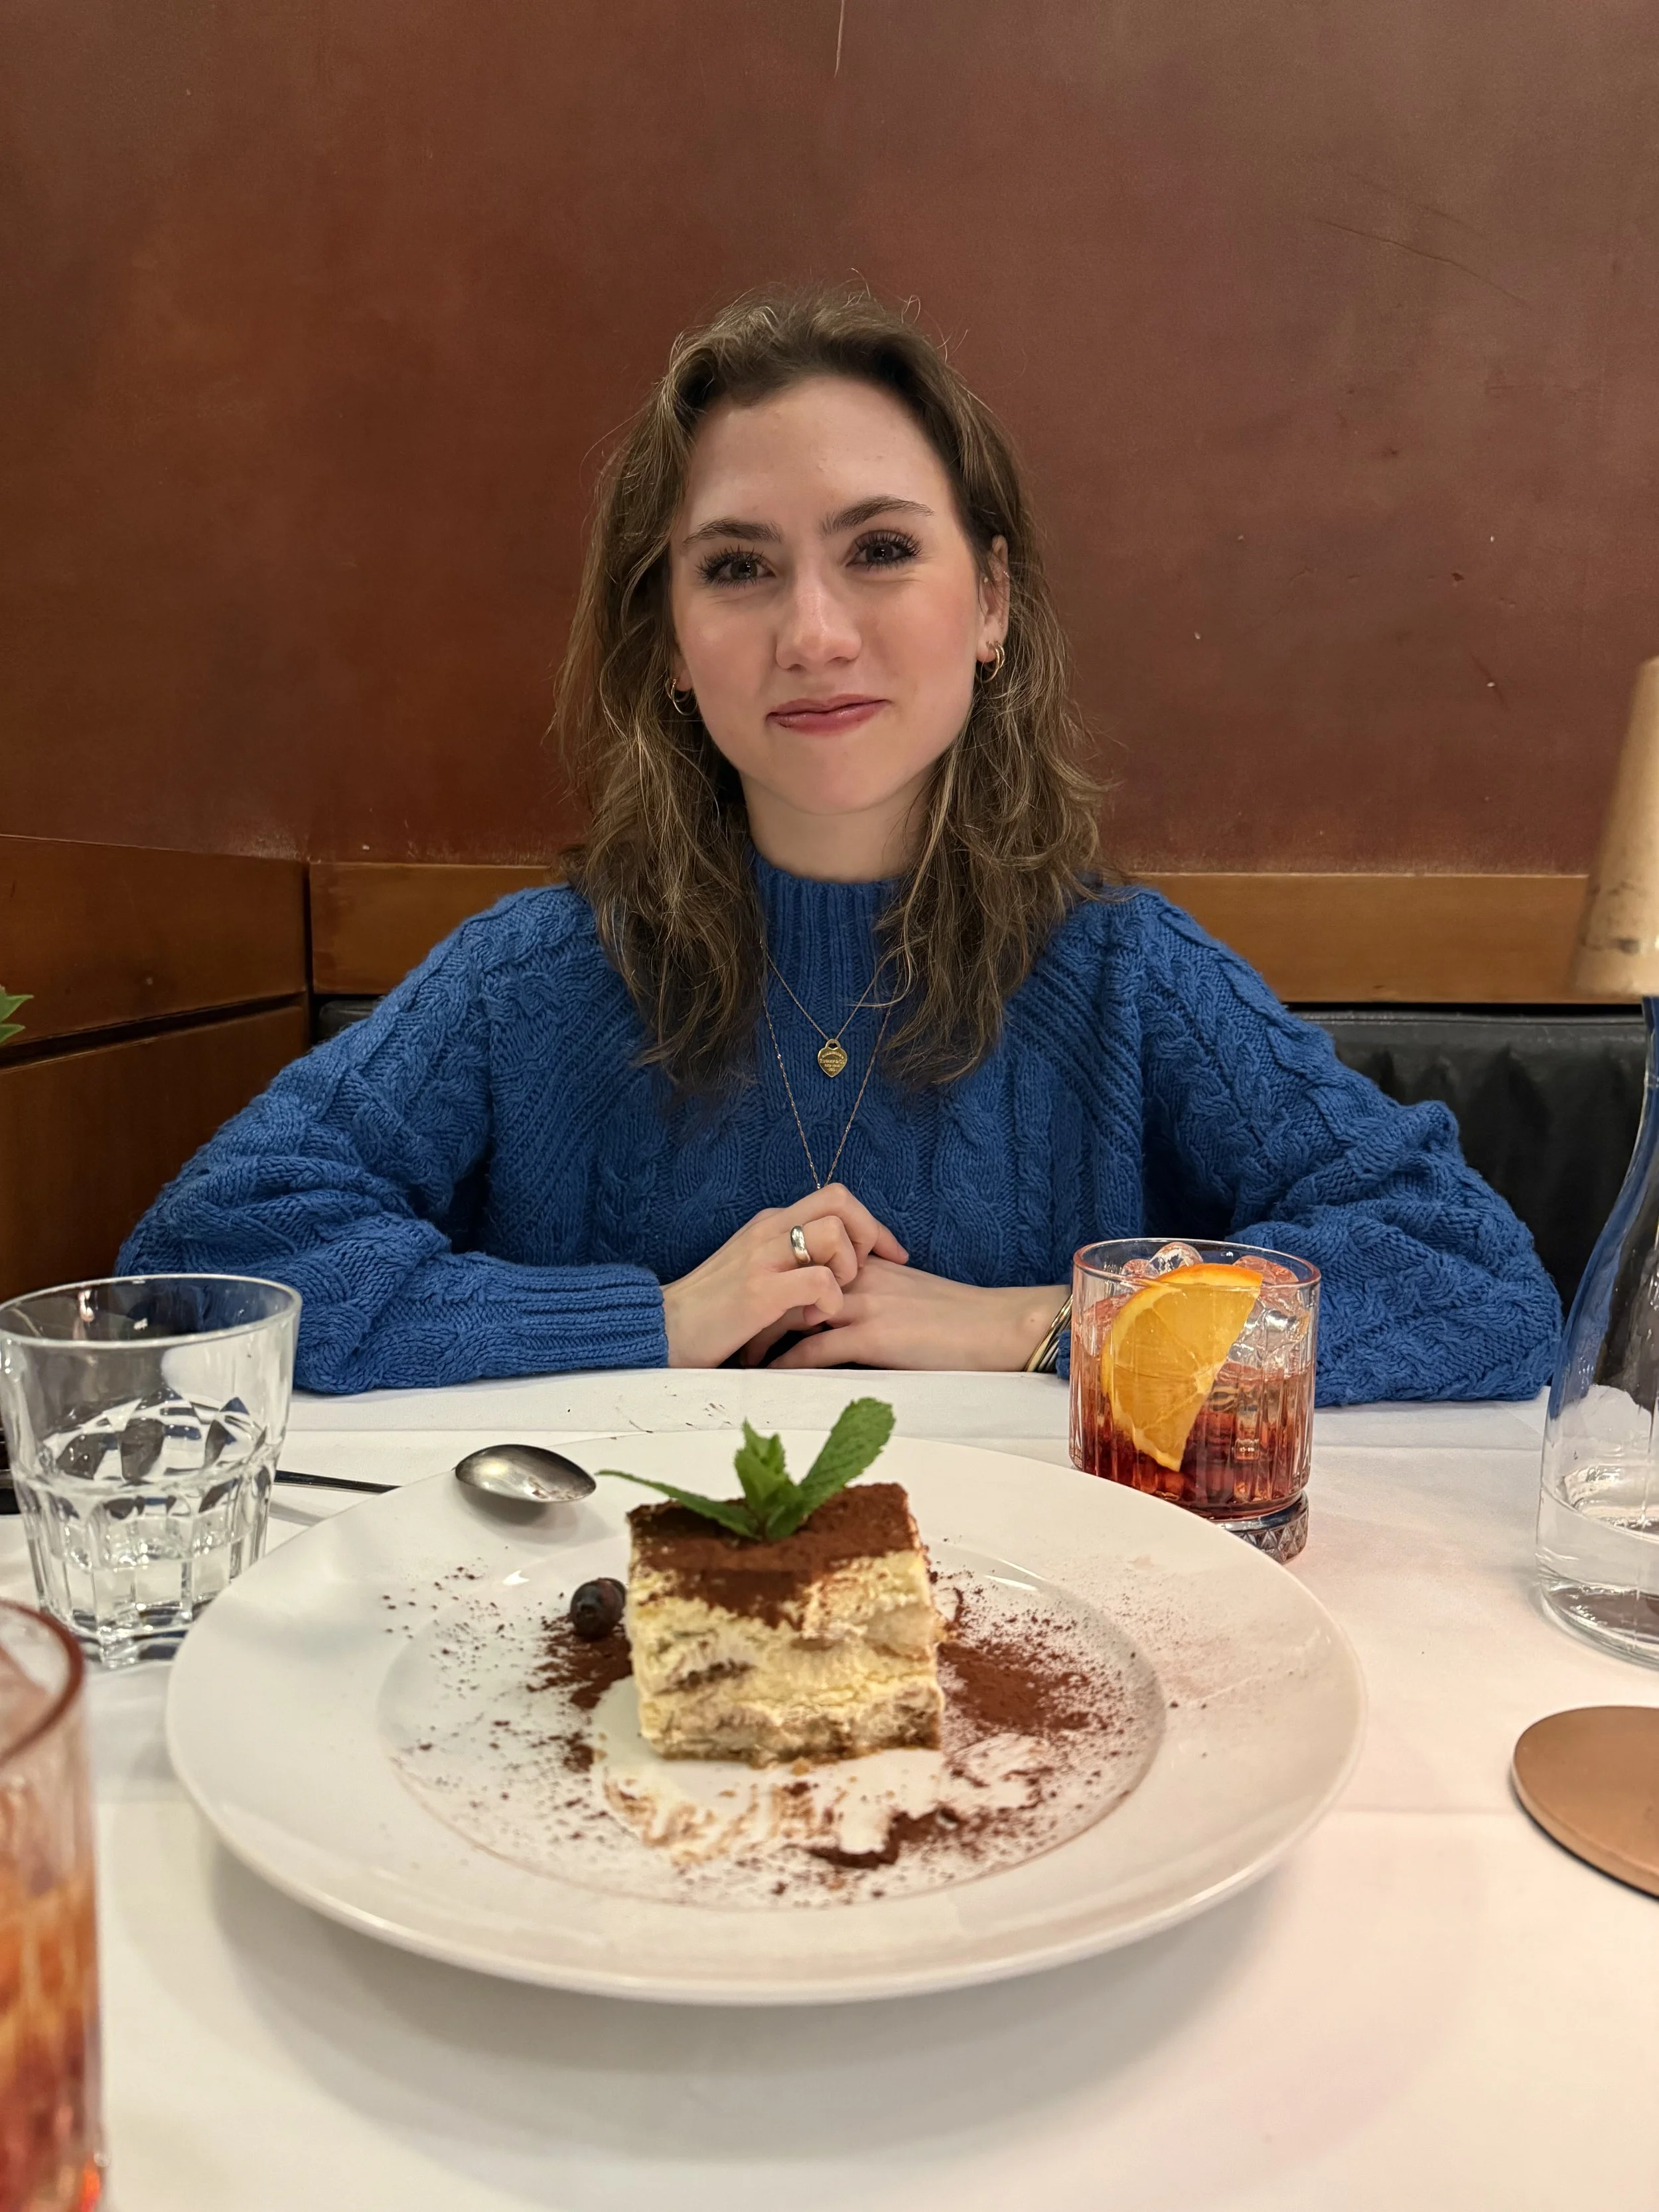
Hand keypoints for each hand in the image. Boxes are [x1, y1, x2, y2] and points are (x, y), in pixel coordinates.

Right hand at [662, 1186, 908, 1368]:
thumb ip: (800, 1274)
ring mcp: (763, 1256)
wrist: (664, 1330)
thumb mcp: (761, 1281)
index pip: (836, 1199)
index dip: (872, 1224)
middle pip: (841, 1201)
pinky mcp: (760, 1290)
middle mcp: (768, 1230)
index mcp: (770, 1224)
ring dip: (847, 1269)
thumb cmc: (714, 1313)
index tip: (891, 1255)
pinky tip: (814, 1320)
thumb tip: (843, 1285)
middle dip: (869, 1235)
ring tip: (830, 1300)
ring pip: (834, 1233)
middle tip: (865, 1275)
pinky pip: (820, 1279)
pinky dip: (830, 1301)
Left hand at [744, 1257, 1065, 1371]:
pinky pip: (816, 1350)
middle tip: (733, 1331)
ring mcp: (865, 1305)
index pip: (807, 1261)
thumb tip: (844, 1308)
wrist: (997, 1326)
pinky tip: (769, 1375)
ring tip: (739, 1357)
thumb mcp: (909, 1292)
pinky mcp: (874, 1336)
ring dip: (763, 1337)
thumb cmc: (959, 1316)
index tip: (752, 1302)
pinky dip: (787, 1363)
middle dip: (758, 1307)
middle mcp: (861, 1277)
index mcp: (868, 1263)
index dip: (776, 1281)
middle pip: (791, 1283)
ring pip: (795, 1313)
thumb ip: (874, 1290)